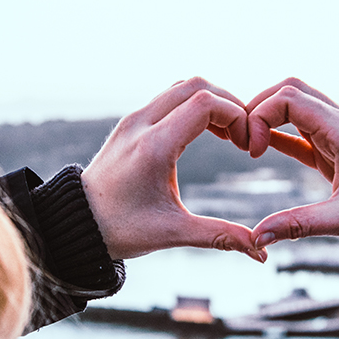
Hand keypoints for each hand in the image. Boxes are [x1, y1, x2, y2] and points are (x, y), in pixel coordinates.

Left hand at [81, 78, 266, 260]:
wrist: (77, 223)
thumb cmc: (122, 230)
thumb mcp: (174, 233)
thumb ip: (221, 236)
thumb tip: (261, 253)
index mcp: (154, 147)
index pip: (205, 103)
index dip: (236, 116)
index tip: (246, 145)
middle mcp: (141, 124)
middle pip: (196, 85)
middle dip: (229, 104)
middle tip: (243, 136)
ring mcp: (133, 119)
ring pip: (182, 86)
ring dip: (211, 102)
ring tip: (228, 134)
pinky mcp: (130, 122)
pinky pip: (168, 97)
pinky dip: (193, 105)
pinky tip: (205, 132)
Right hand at [247, 78, 338, 246]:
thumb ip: (299, 224)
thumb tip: (257, 237)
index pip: (290, 98)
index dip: (260, 116)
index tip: (250, 150)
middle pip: (293, 90)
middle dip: (260, 107)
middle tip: (241, 139)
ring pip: (298, 108)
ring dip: (270, 118)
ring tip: (247, 144)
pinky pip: (304, 132)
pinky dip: (281, 135)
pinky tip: (261, 148)